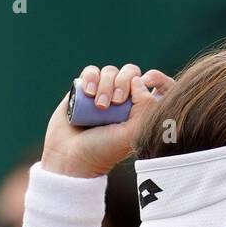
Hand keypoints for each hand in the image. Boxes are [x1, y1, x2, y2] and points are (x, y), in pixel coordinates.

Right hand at [40, 63, 176, 177]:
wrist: (71, 155)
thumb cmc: (104, 149)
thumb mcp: (131, 133)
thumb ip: (145, 108)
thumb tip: (139, 81)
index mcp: (140, 111)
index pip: (153, 83)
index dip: (154, 79)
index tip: (144, 87)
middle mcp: (123, 100)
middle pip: (131, 72)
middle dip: (123, 83)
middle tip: (116, 103)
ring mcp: (104, 92)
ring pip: (110, 71)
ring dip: (105, 85)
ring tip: (99, 105)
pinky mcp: (85, 88)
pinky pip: (92, 71)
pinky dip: (90, 78)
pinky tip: (88, 93)